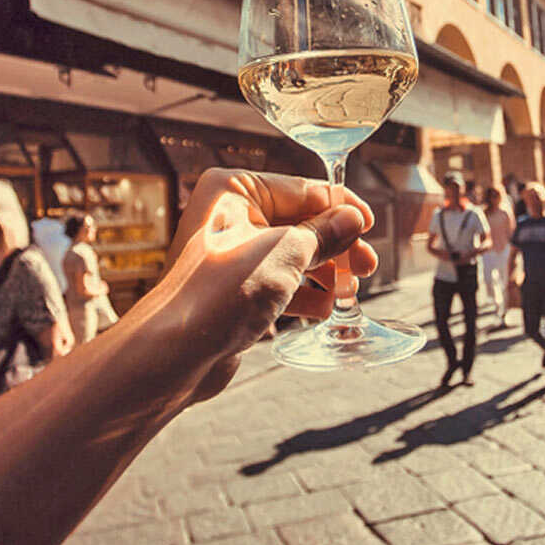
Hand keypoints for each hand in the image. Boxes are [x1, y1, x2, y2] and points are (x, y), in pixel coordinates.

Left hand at [157, 169, 376, 400]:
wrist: (174, 354)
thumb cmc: (219, 294)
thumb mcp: (286, 254)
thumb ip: (325, 234)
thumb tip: (353, 219)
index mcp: (233, 189)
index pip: (303, 189)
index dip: (341, 208)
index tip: (369, 224)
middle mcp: (229, 215)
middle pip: (300, 222)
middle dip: (335, 246)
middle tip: (365, 266)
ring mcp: (231, 253)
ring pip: (292, 253)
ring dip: (324, 271)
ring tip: (348, 291)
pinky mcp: (233, 287)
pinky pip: (278, 280)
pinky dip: (302, 292)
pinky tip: (322, 309)